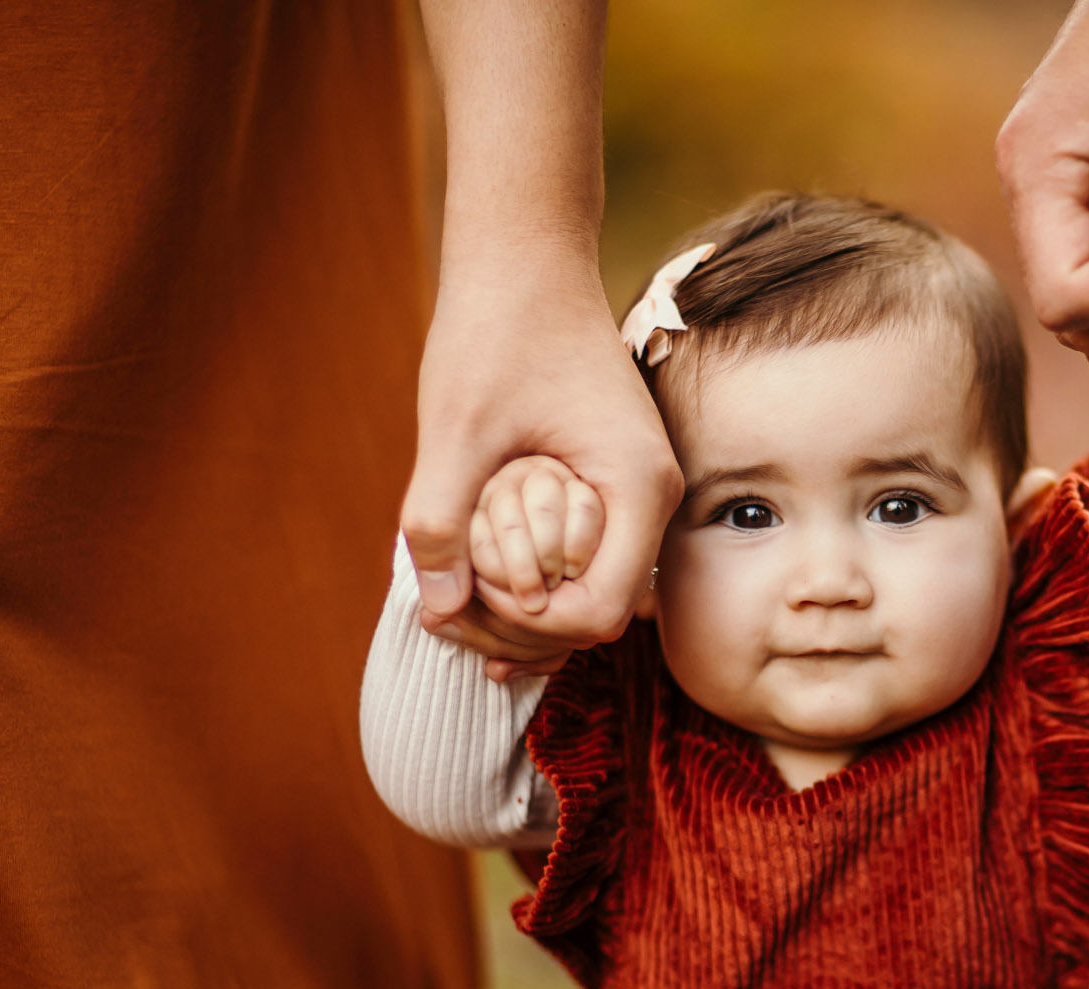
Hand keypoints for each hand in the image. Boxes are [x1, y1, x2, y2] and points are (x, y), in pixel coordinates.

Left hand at [404, 260, 682, 671]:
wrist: (528, 256)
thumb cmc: (497, 328)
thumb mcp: (456, 428)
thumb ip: (443, 520)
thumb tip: (437, 611)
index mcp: (637, 486)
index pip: (600, 611)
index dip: (529, 626)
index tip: (463, 603)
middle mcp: (652, 497)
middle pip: (600, 615)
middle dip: (521, 631)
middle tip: (442, 616)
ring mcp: (636, 491)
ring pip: (590, 590)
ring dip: (525, 613)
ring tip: (451, 610)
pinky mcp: (611, 482)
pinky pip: (582, 556)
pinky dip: (535, 581)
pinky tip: (478, 590)